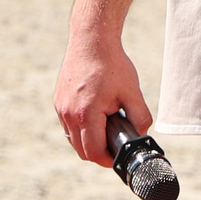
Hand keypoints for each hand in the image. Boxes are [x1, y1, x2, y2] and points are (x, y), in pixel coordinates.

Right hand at [56, 30, 150, 166]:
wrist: (91, 39)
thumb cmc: (111, 64)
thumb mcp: (132, 91)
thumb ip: (140, 117)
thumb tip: (142, 135)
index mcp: (86, 114)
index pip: (94, 153)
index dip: (108, 160)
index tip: (119, 156)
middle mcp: (69, 114)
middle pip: (81, 151)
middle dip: (99, 153)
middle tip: (115, 145)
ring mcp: (61, 108)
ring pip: (73, 140)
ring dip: (88, 141)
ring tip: (106, 129)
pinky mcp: (58, 101)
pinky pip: (68, 126)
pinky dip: (80, 129)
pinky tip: (94, 118)